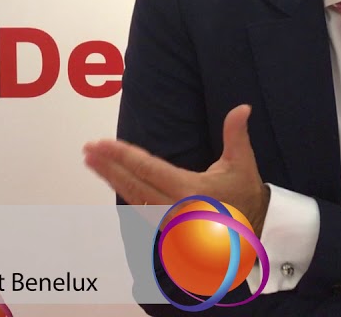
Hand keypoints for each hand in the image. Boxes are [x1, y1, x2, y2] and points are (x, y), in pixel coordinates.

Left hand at [83, 104, 271, 233]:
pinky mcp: (166, 229)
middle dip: (108, 166)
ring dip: (111, 179)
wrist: (252, 234)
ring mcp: (168, 222)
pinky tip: (112, 180)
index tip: (102, 144)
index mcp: (190, 191)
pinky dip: (123, 192)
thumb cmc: (245, 196)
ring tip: (92, 162)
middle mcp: (174, 208)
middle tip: (88, 150)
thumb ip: (236, 134)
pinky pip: (139, 208)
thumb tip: (243, 107)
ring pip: (132, 198)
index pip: (148, 169)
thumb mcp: (242, 164)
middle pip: (133, 184)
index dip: (123, 156)